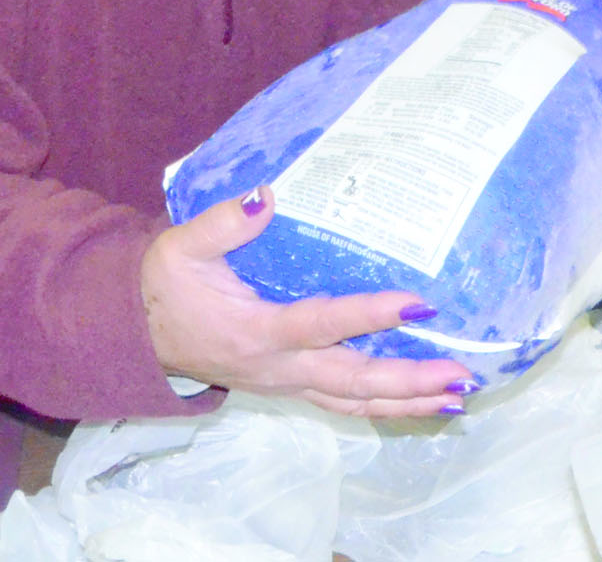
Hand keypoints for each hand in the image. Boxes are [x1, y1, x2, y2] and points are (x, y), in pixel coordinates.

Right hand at [141, 187, 471, 417]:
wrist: (141, 335)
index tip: (417, 303)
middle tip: (460, 371)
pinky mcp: (292, 387)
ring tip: (457, 393)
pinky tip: (422, 401)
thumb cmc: (166, 286)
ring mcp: (287, 383)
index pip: (320, 325)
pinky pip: (344, 405)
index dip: (369, 316)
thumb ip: (225, 222)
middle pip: (352, 381)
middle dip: (408, 378)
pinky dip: (385, 406)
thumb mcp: (182, 246)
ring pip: (354, 402)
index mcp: (256, 331)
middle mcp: (278, 367)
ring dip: (407, 400)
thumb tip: (268, 194)